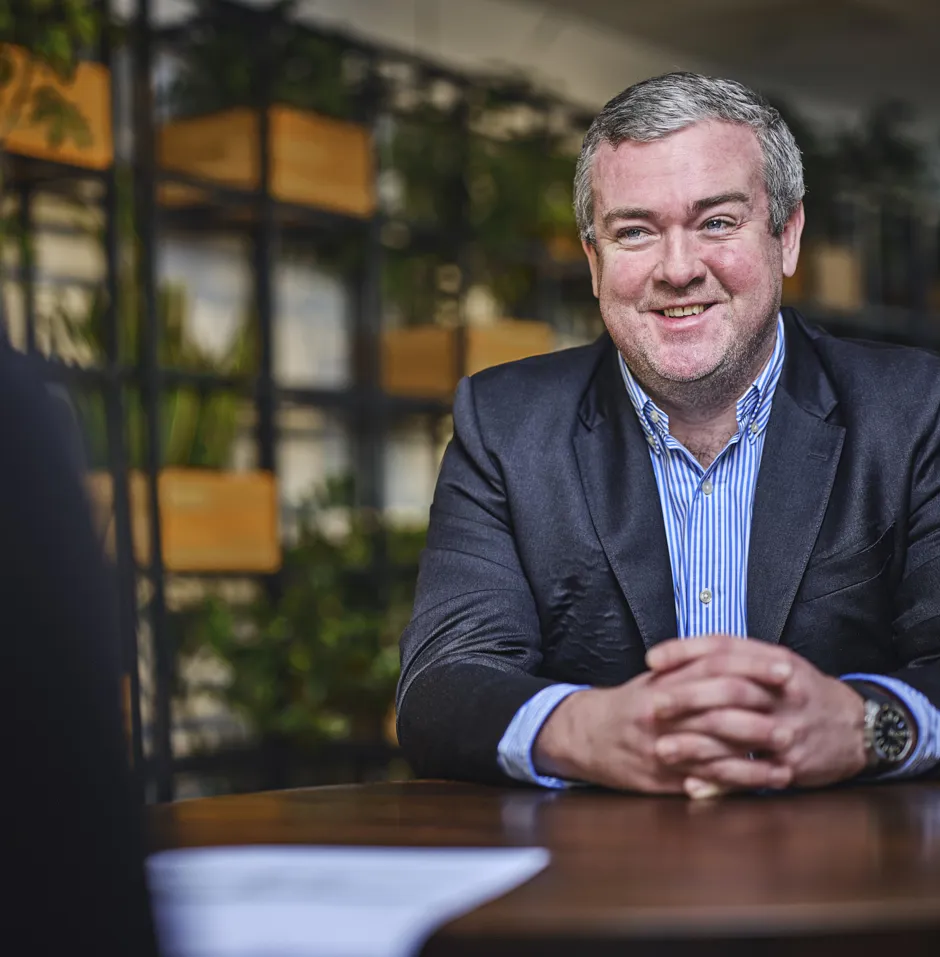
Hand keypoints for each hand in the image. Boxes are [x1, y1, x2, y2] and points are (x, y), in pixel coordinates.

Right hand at [532, 652, 793, 794]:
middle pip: (719, 709)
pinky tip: (766, 780)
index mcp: (663, 683)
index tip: (786, 669)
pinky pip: (706, 781)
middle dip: (762, 714)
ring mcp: (661, 747)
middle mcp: (662, 713)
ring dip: (756, 754)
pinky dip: (740, 781)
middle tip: (797, 717)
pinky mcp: (662, 778)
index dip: (753, 668)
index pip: (715, 668)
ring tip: (790, 754)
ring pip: (716, 750)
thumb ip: (691, 666)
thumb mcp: (656, 678)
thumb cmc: (629, 704)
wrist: (586, 736)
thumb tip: (737, 654)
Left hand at [646, 635, 867, 791]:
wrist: (857, 728)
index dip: (685, 651)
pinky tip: (692, 783)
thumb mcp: (776, 663)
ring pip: (736, 734)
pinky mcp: (791, 764)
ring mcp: (787, 728)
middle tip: (651, 705)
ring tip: (662, 749)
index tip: (652, 659)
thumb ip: (735, 657)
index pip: (724, 647)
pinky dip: (720, 780)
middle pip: (727, 688)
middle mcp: (781, 691)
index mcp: (774, 660)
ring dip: (695, 744)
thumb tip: (680, 655)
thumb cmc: (801, 692)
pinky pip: (751, 774)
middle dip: (686, 697)